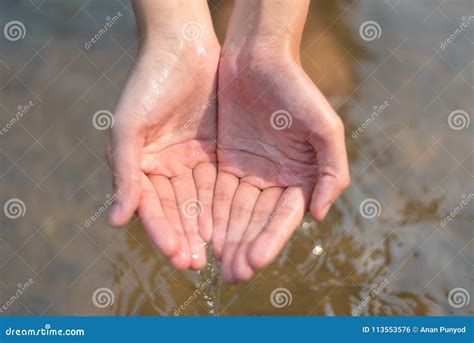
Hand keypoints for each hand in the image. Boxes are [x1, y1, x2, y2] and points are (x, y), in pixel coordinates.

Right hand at [108, 1, 219, 269]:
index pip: (151, 206)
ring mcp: (189, 160)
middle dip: (186, 237)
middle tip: (198, 265)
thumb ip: (124, 174)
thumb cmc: (148, 84)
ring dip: (205, 227)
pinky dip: (222, 204)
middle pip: (176, 209)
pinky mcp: (212, 151)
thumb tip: (117, 222)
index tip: (177, 256)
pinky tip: (229, 225)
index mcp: (139, 165)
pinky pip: (217, 183)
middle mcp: (164, 167)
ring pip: (198, 201)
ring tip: (216, 253)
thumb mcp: (128, 128)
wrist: (183, 49)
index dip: (163, 231)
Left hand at [213, 0, 348, 281]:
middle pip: (258, 221)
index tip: (255, 263)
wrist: (257, 57)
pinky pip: (216, 193)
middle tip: (231, 275)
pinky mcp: (225, 161)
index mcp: (301, 177)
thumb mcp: (325, 128)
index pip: (284, 218)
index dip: (270, 240)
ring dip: (226, 237)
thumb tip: (319, 217)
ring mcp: (249, 172)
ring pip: (235, 212)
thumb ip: (332, 172)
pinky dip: (210, 213)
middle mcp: (275, 179)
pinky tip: (202, 234)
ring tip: (214, 262)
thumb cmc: (296, 89)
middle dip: (245, 247)